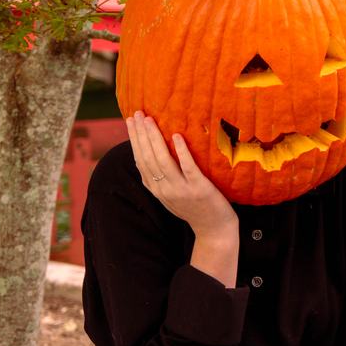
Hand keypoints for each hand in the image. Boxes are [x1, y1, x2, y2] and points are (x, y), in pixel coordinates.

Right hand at [125, 111, 236, 237]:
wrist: (215, 231)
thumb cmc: (196, 209)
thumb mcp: (173, 196)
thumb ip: (163, 179)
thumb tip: (155, 154)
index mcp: (157, 190)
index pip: (140, 161)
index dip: (134, 140)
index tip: (130, 121)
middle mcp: (165, 190)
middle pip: (147, 158)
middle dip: (140, 134)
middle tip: (137, 113)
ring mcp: (181, 190)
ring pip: (162, 161)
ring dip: (154, 138)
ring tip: (150, 119)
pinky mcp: (199, 189)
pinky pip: (188, 168)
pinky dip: (181, 151)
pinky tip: (176, 136)